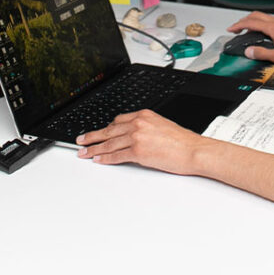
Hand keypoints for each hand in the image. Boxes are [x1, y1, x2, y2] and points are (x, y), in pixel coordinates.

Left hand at [76, 110, 204, 173]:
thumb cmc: (182, 141)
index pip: (118, 120)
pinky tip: (98, 159)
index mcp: (144, 115)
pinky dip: (105, 158)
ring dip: (94, 149)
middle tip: (80, 141)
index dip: (105, 128)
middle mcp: (139, 123)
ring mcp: (137, 137)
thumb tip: (132, 137)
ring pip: (109, 143)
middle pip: (109, 130)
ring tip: (84, 153)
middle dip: (92, 136)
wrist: (192, 150)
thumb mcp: (161, 126)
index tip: (97, 132)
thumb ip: (145, 128)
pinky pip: (116, 155)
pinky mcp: (138, 152)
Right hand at [227, 12, 273, 65]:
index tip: (231, 29)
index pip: (251, 22)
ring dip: (253, 21)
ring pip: (264, 17)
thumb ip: (261, 53)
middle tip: (236, 28)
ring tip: (247, 30)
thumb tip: (249, 51)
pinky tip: (263, 32)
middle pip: (256, 15)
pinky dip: (262, 23)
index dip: (239, 25)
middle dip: (244, 21)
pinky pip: (271, 20)